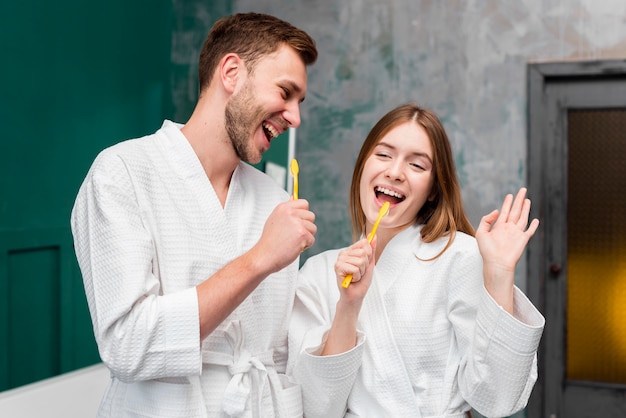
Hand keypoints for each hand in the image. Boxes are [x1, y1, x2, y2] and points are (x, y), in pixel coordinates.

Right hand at [254, 199, 315, 273]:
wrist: (264, 256)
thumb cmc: (269, 241)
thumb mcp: (274, 220)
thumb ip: (286, 210)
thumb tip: (293, 197)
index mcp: (283, 208)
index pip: (304, 203)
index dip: (303, 214)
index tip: (298, 222)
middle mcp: (290, 213)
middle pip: (311, 216)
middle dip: (306, 227)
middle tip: (293, 235)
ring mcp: (297, 223)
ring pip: (313, 228)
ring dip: (306, 237)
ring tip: (292, 241)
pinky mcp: (302, 234)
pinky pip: (312, 239)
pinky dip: (305, 246)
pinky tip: (294, 247)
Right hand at [334, 237, 375, 305]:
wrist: (355, 295)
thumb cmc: (361, 281)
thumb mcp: (369, 263)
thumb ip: (371, 250)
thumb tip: (374, 236)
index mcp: (350, 250)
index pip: (364, 243)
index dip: (368, 254)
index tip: (365, 263)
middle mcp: (344, 253)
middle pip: (363, 252)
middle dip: (365, 265)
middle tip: (359, 272)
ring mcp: (340, 260)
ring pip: (360, 261)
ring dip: (361, 272)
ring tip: (355, 276)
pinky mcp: (338, 267)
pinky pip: (355, 269)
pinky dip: (356, 276)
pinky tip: (351, 279)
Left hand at [475, 188, 538, 310]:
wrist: (496, 264)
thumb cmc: (487, 251)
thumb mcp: (481, 232)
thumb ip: (486, 220)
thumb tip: (497, 211)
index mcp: (498, 227)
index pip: (504, 211)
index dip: (507, 203)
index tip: (510, 195)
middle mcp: (508, 229)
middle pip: (515, 211)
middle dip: (518, 200)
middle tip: (522, 189)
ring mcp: (516, 234)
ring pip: (523, 218)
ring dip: (526, 209)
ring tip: (527, 199)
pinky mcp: (523, 240)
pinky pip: (530, 231)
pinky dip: (534, 226)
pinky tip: (536, 220)